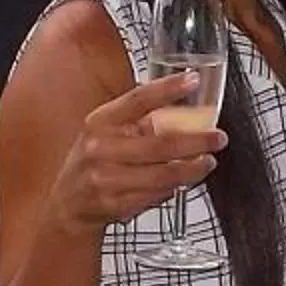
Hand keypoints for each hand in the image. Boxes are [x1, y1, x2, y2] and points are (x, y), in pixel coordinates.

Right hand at [52, 72, 226, 233]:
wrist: (67, 205)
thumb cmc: (93, 162)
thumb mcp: (104, 133)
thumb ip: (136, 120)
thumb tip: (181, 100)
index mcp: (100, 121)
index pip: (138, 99)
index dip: (167, 88)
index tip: (193, 80)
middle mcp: (101, 148)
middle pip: (161, 143)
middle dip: (197, 141)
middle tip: (218, 138)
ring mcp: (106, 178)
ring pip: (163, 174)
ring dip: (192, 169)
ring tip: (208, 162)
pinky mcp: (114, 205)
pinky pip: (155, 195)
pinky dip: (173, 189)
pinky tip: (182, 183)